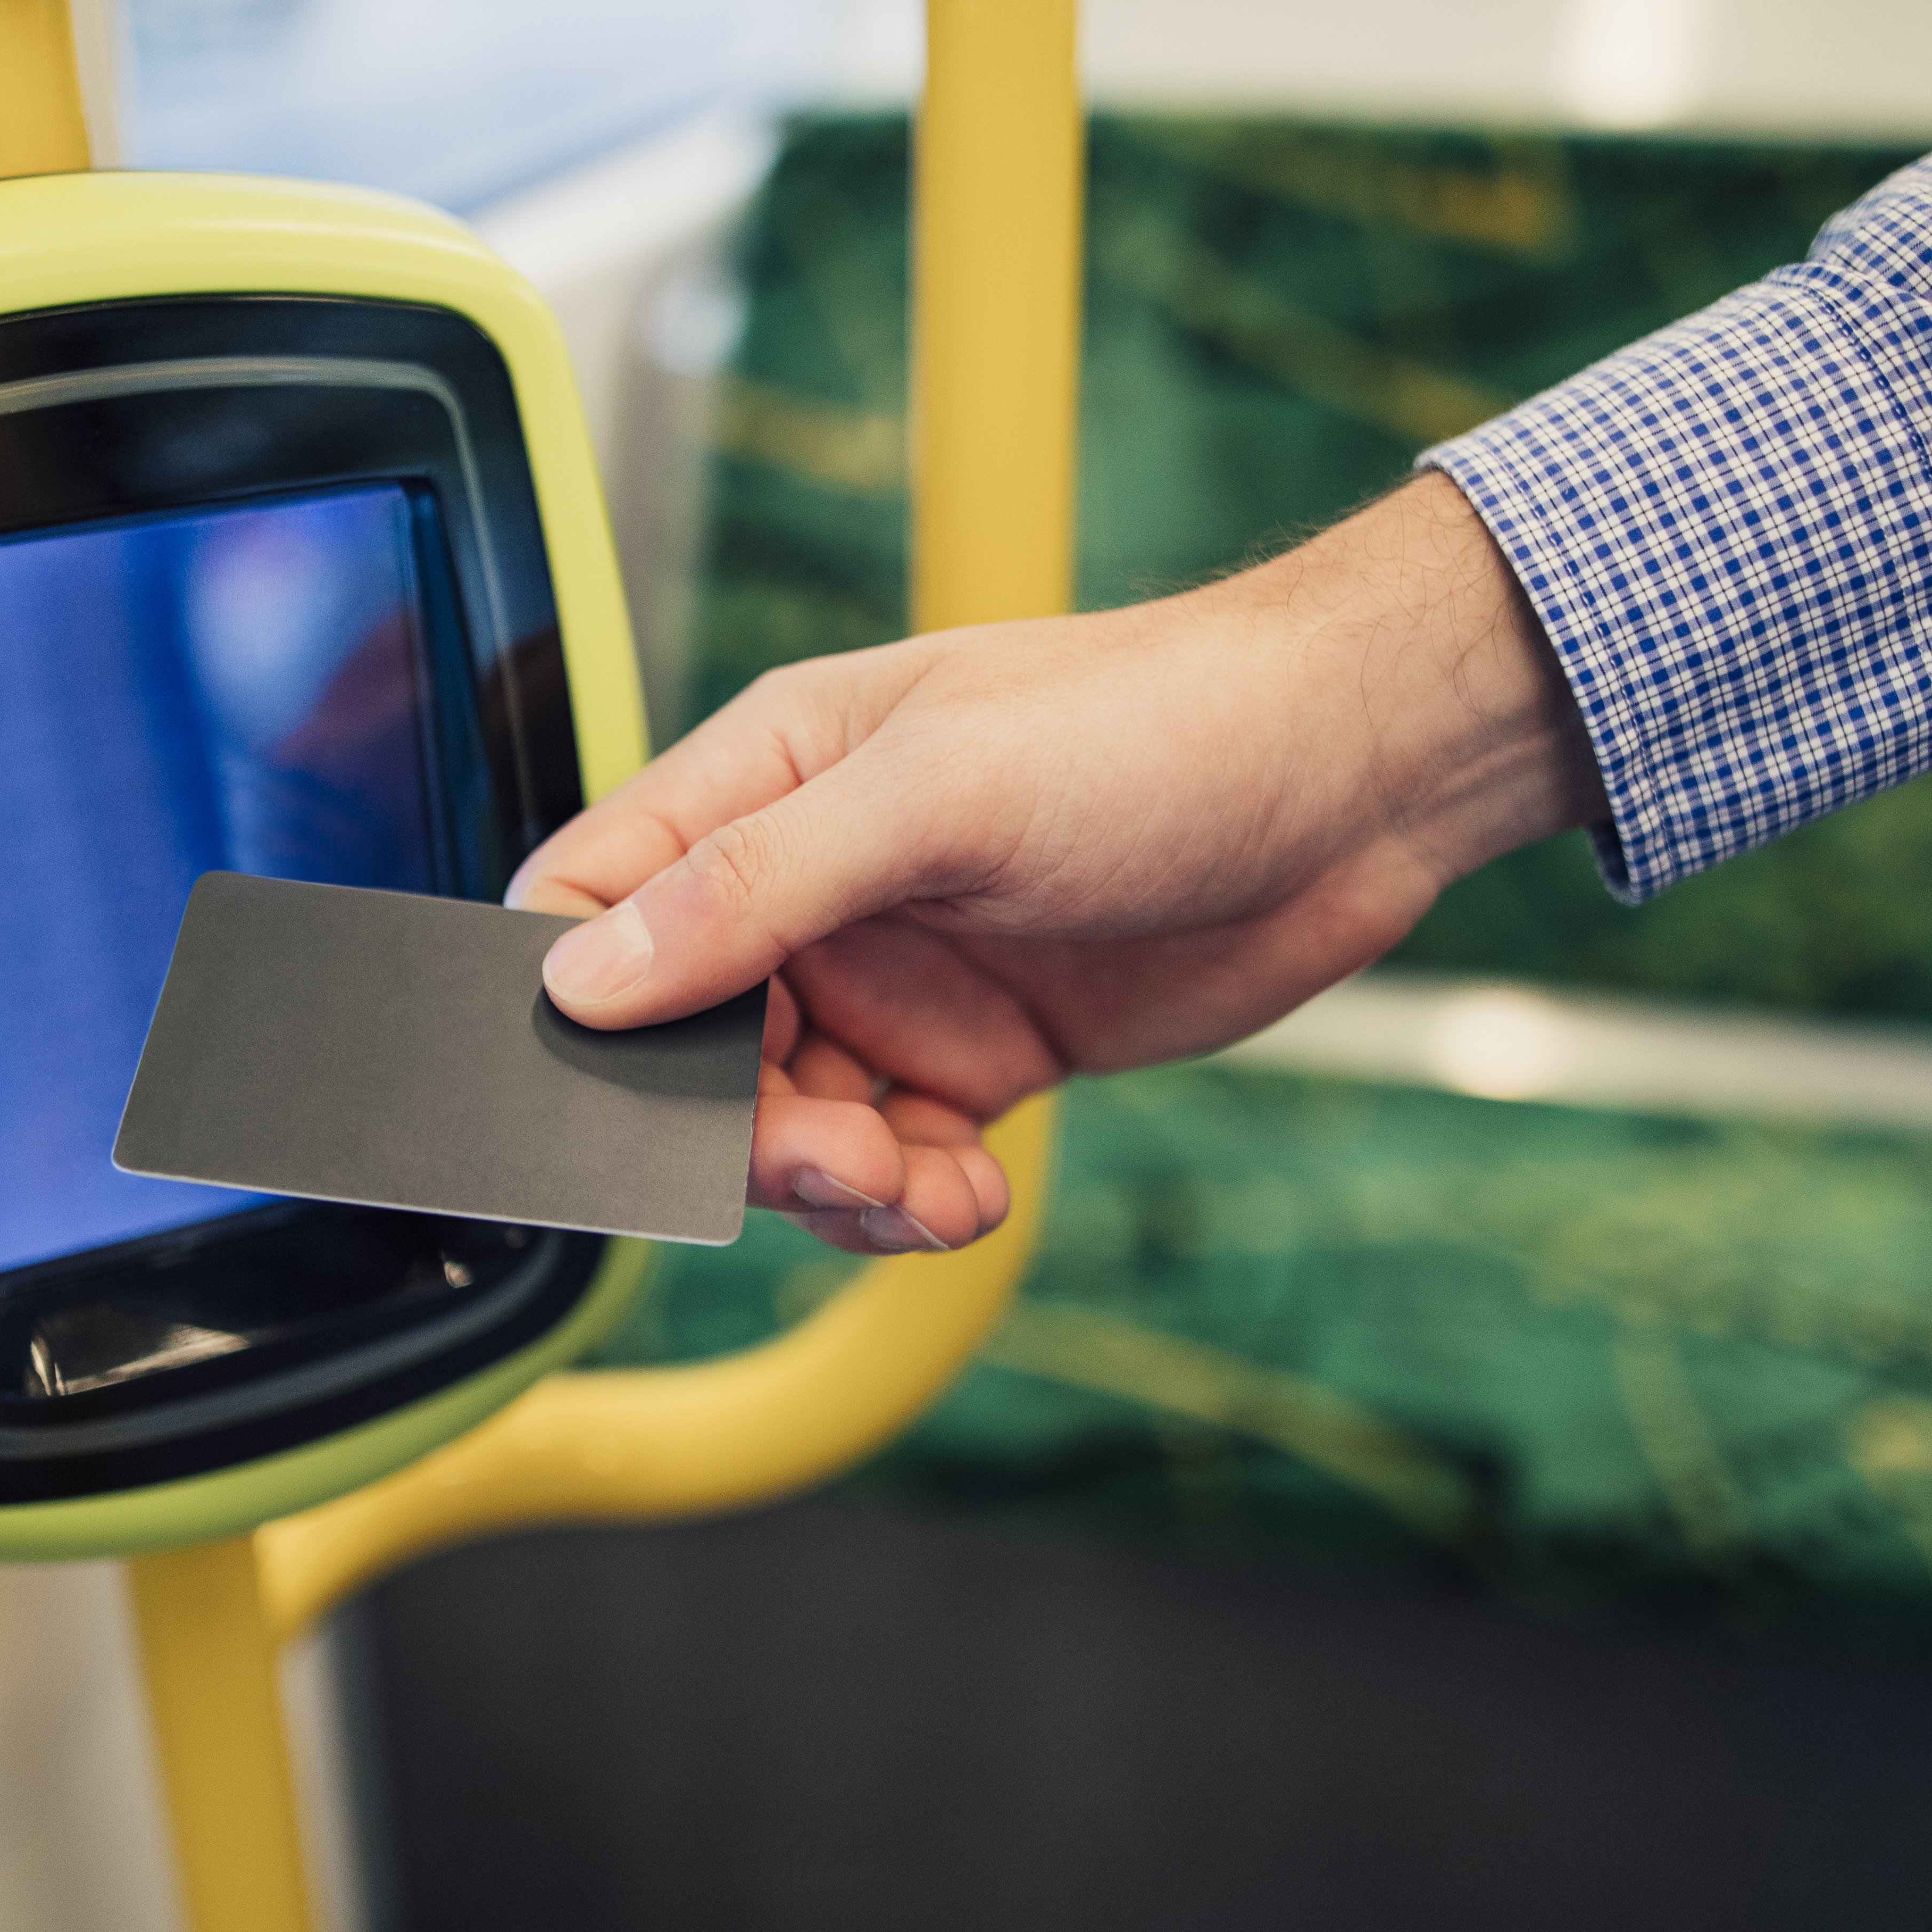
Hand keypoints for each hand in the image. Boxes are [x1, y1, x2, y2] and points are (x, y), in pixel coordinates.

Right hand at [506, 473, 1601, 1253]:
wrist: (1356, 779)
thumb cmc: (1159, 727)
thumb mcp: (941, 797)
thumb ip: (752, 887)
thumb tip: (583, 981)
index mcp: (767, 779)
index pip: (592, 898)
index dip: (576, 1003)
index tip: (619, 1096)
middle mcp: (813, 884)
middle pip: (683, 1047)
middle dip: (738, 1129)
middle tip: (832, 1158)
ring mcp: (894, 977)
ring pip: (786, 1123)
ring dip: (832, 1186)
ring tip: (916, 1190)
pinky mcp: (975, 1056)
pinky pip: (890, 1160)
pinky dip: (911, 1204)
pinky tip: (970, 1199)